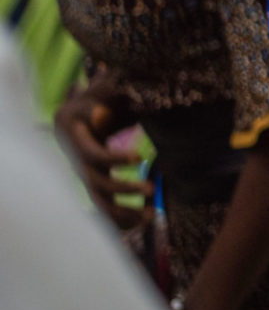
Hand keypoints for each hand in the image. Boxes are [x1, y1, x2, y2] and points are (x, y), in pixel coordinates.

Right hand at [52, 74, 149, 228]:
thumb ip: (112, 89)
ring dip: (123, 211)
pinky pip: (103, 206)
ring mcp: (82, 172)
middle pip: (95, 181)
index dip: (113, 158)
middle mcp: (74, 157)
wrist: (89, 108)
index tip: (139, 157)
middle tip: (152, 189)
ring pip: (98, 199)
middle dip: (122, 187)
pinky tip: (143, 221)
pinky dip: (121, 217)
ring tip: (152, 215)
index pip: (92, 153)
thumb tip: (110, 96)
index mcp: (74, 133)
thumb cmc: (103, 93)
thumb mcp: (108, 87)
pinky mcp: (93, 182)